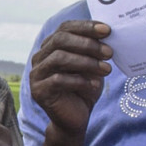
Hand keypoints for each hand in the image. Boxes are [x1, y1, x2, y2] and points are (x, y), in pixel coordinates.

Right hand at [28, 20, 111, 139]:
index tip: (107, 30)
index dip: (86, 27)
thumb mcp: (92, 66)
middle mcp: (40, 57)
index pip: (65, 28)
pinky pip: (57, 80)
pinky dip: (79, 81)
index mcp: (51, 46)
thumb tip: (107, 34)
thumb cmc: (85, 89)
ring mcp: (36, 74)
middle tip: (109, 52)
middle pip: (60, 40)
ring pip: (59, 58)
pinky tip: (94, 86)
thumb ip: (94, 50)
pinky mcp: (38, 91)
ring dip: (86, 62)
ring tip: (106, 70)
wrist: (75, 119)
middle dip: (88, 44)